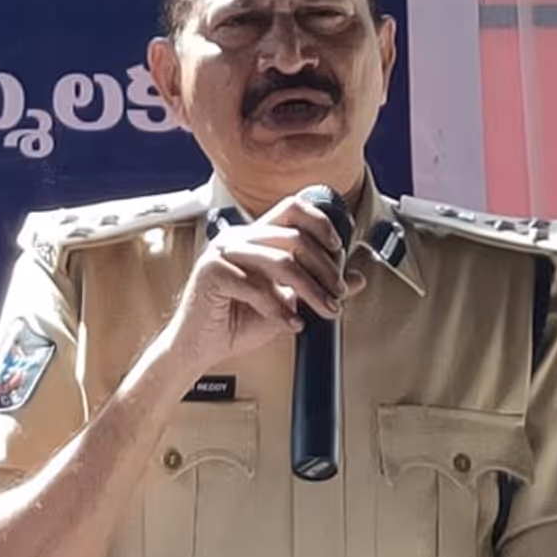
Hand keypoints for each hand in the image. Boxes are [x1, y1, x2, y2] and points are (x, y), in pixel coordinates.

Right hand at [162, 194, 367, 376]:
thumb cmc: (235, 322)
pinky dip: (280, 309)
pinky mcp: (212, 273)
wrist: (199, 347)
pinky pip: (257, 287)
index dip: (320, 222)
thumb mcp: (287, 302)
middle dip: (325, 269)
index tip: (339, 248)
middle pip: (294, 237)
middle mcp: (237, 237)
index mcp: (252, 236)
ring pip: (281, 261)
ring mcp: (222, 252)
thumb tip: (357, 278)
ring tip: (324, 310)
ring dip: (311, 290)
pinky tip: (291, 323)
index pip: (291, 209)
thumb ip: (317, 287)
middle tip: (338, 294)